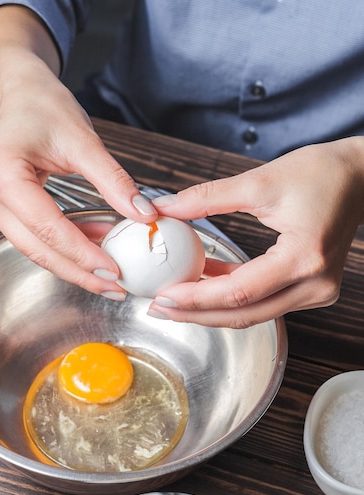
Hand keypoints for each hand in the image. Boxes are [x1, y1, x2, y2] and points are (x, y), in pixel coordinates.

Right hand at [0, 6, 156, 297]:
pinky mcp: (0, 213)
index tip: (115, 272)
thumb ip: (114, 181)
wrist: (21, 95)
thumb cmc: (44, 108)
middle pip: (39, 249)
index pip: (48, 228)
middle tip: (116, 287)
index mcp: (1, 175)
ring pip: (37, 250)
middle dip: (81, 272)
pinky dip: (68, 247)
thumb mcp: (83, 140)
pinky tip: (97, 247)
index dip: (84, 255)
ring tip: (113, 269)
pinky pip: (36, 239)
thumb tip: (144, 216)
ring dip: (76, 262)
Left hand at [149, 139, 363, 326]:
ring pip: (253, 313)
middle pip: (244, 314)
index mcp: (304, 258)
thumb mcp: (260, 181)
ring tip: (173, 299)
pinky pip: (264, 301)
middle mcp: (314, 285)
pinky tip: (202, 284)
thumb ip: (208, 198)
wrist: (362, 177)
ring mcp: (316, 292)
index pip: (240, 292)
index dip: (197, 298)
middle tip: (158, 307)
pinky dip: (232, 296)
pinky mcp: (311, 289)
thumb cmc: (322, 173)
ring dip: (212, 308)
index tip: (163, 296)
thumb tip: (164, 208)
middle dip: (197, 314)